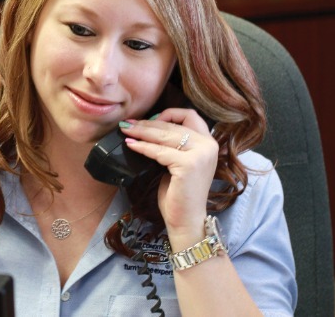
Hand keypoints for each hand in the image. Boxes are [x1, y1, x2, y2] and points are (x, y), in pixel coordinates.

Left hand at [119, 108, 218, 248]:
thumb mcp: (178, 163)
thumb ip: (173, 145)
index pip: (190, 115)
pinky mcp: (189, 164)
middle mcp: (208, 145)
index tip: (150, 120)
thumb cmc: (179, 194)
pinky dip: (143, 147)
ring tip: (125, 130)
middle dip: (147, 123)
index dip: (169, 114)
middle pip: (172, 125)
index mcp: (209, 143)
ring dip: (141, 132)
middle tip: (128, 123)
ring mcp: (201, 154)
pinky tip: (130, 145)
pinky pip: (159, 151)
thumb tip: (148, 128)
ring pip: (165, 135)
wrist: (186, 220)